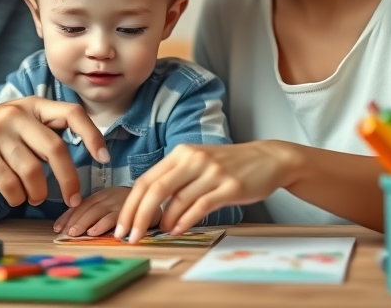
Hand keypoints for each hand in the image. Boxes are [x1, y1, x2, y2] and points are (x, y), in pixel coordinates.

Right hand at [0, 98, 109, 207]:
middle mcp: (16, 114)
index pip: (71, 113)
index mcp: (31, 105)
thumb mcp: (16, 124)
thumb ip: (42, 135)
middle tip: (73, 198)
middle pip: (56, 148)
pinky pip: (8, 182)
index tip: (103, 157)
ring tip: (34, 198)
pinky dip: (16, 196)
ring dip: (38, 193)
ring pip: (32, 170)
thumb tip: (75, 160)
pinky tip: (15, 197)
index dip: (92, 135)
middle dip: (69, 179)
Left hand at [53, 187, 159, 236]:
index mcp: (101, 195)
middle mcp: (108, 196)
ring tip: (75, 233)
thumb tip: (69, 228)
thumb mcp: (109, 206)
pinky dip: (103, 224)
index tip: (57, 228)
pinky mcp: (131, 209)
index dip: (68, 216)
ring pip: (98, 211)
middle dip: (74, 220)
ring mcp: (119, 201)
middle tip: (65, 232)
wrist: (154, 198)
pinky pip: (115, 216)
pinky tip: (95, 232)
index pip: (81, 205)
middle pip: (87, 207)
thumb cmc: (128, 206)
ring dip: (85, 222)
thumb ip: (93, 213)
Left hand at [113, 141, 294, 241]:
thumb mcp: (198, 163)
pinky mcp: (230, 187)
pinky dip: (185, 221)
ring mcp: (212, 172)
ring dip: (164, 222)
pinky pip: (200, 206)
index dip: (130, 205)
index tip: (122, 225)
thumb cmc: (228, 165)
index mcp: (181, 153)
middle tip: (131, 236)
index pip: (146, 180)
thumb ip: (175, 179)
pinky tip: (178, 230)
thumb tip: (147, 207)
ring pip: (177, 200)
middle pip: (156, 190)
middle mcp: (194, 159)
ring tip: (159, 233)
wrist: (268, 159)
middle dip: (139, 216)